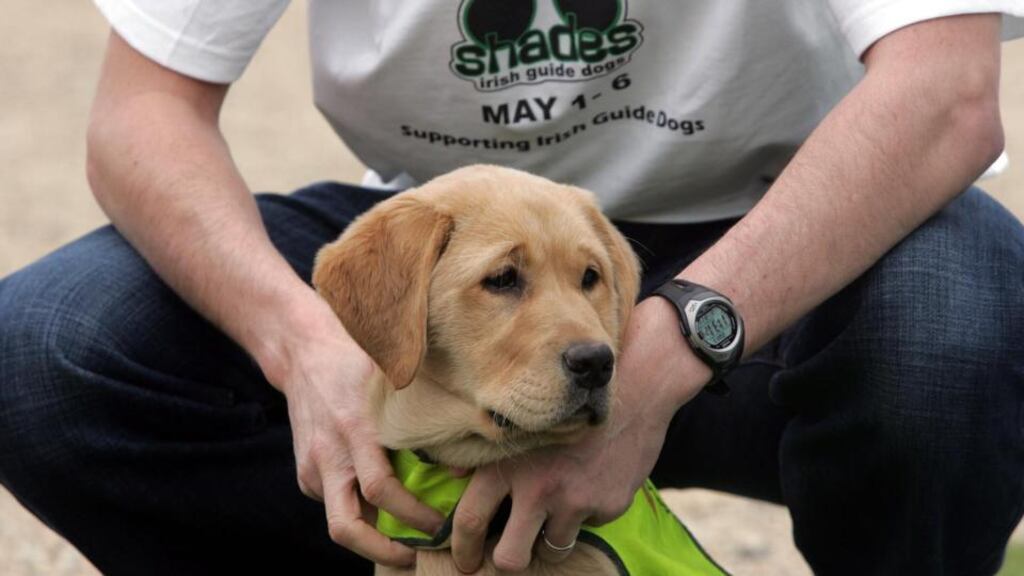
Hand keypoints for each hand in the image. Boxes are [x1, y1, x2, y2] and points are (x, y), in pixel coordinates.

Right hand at [273, 312, 443, 566]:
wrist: (302, 350)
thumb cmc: (357, 358)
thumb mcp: (393, 376)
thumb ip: (426, 412)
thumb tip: (464, 459)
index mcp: (356, 430)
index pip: (382, 490)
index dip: (413, 515)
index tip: (439, 524)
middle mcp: (330, 454)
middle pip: (347, 527)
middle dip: (382, 551)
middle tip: (415, 557)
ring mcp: (313, 466)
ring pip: (338, 520)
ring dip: (370, 538)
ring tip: (404, 544)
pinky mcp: (305, 472)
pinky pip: (332, 503)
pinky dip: (357, 512)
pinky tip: (382, 510)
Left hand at [450, 298, 709, 572]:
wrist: (634, 395)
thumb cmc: (569, 407)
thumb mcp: (525, 424)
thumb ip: (488, 453)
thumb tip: (454, 475)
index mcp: (510, 466)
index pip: (470, 520)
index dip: (462, 549)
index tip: (464, 562)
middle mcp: (539, 487)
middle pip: (509, 556)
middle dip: (506, 561)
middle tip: (509, 553)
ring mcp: (576, 501)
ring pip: (551, 549)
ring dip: (549, 537)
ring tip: (555, 511)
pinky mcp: (607, 508)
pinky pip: (587, 528)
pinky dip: (584, 515)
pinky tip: (589, 484)